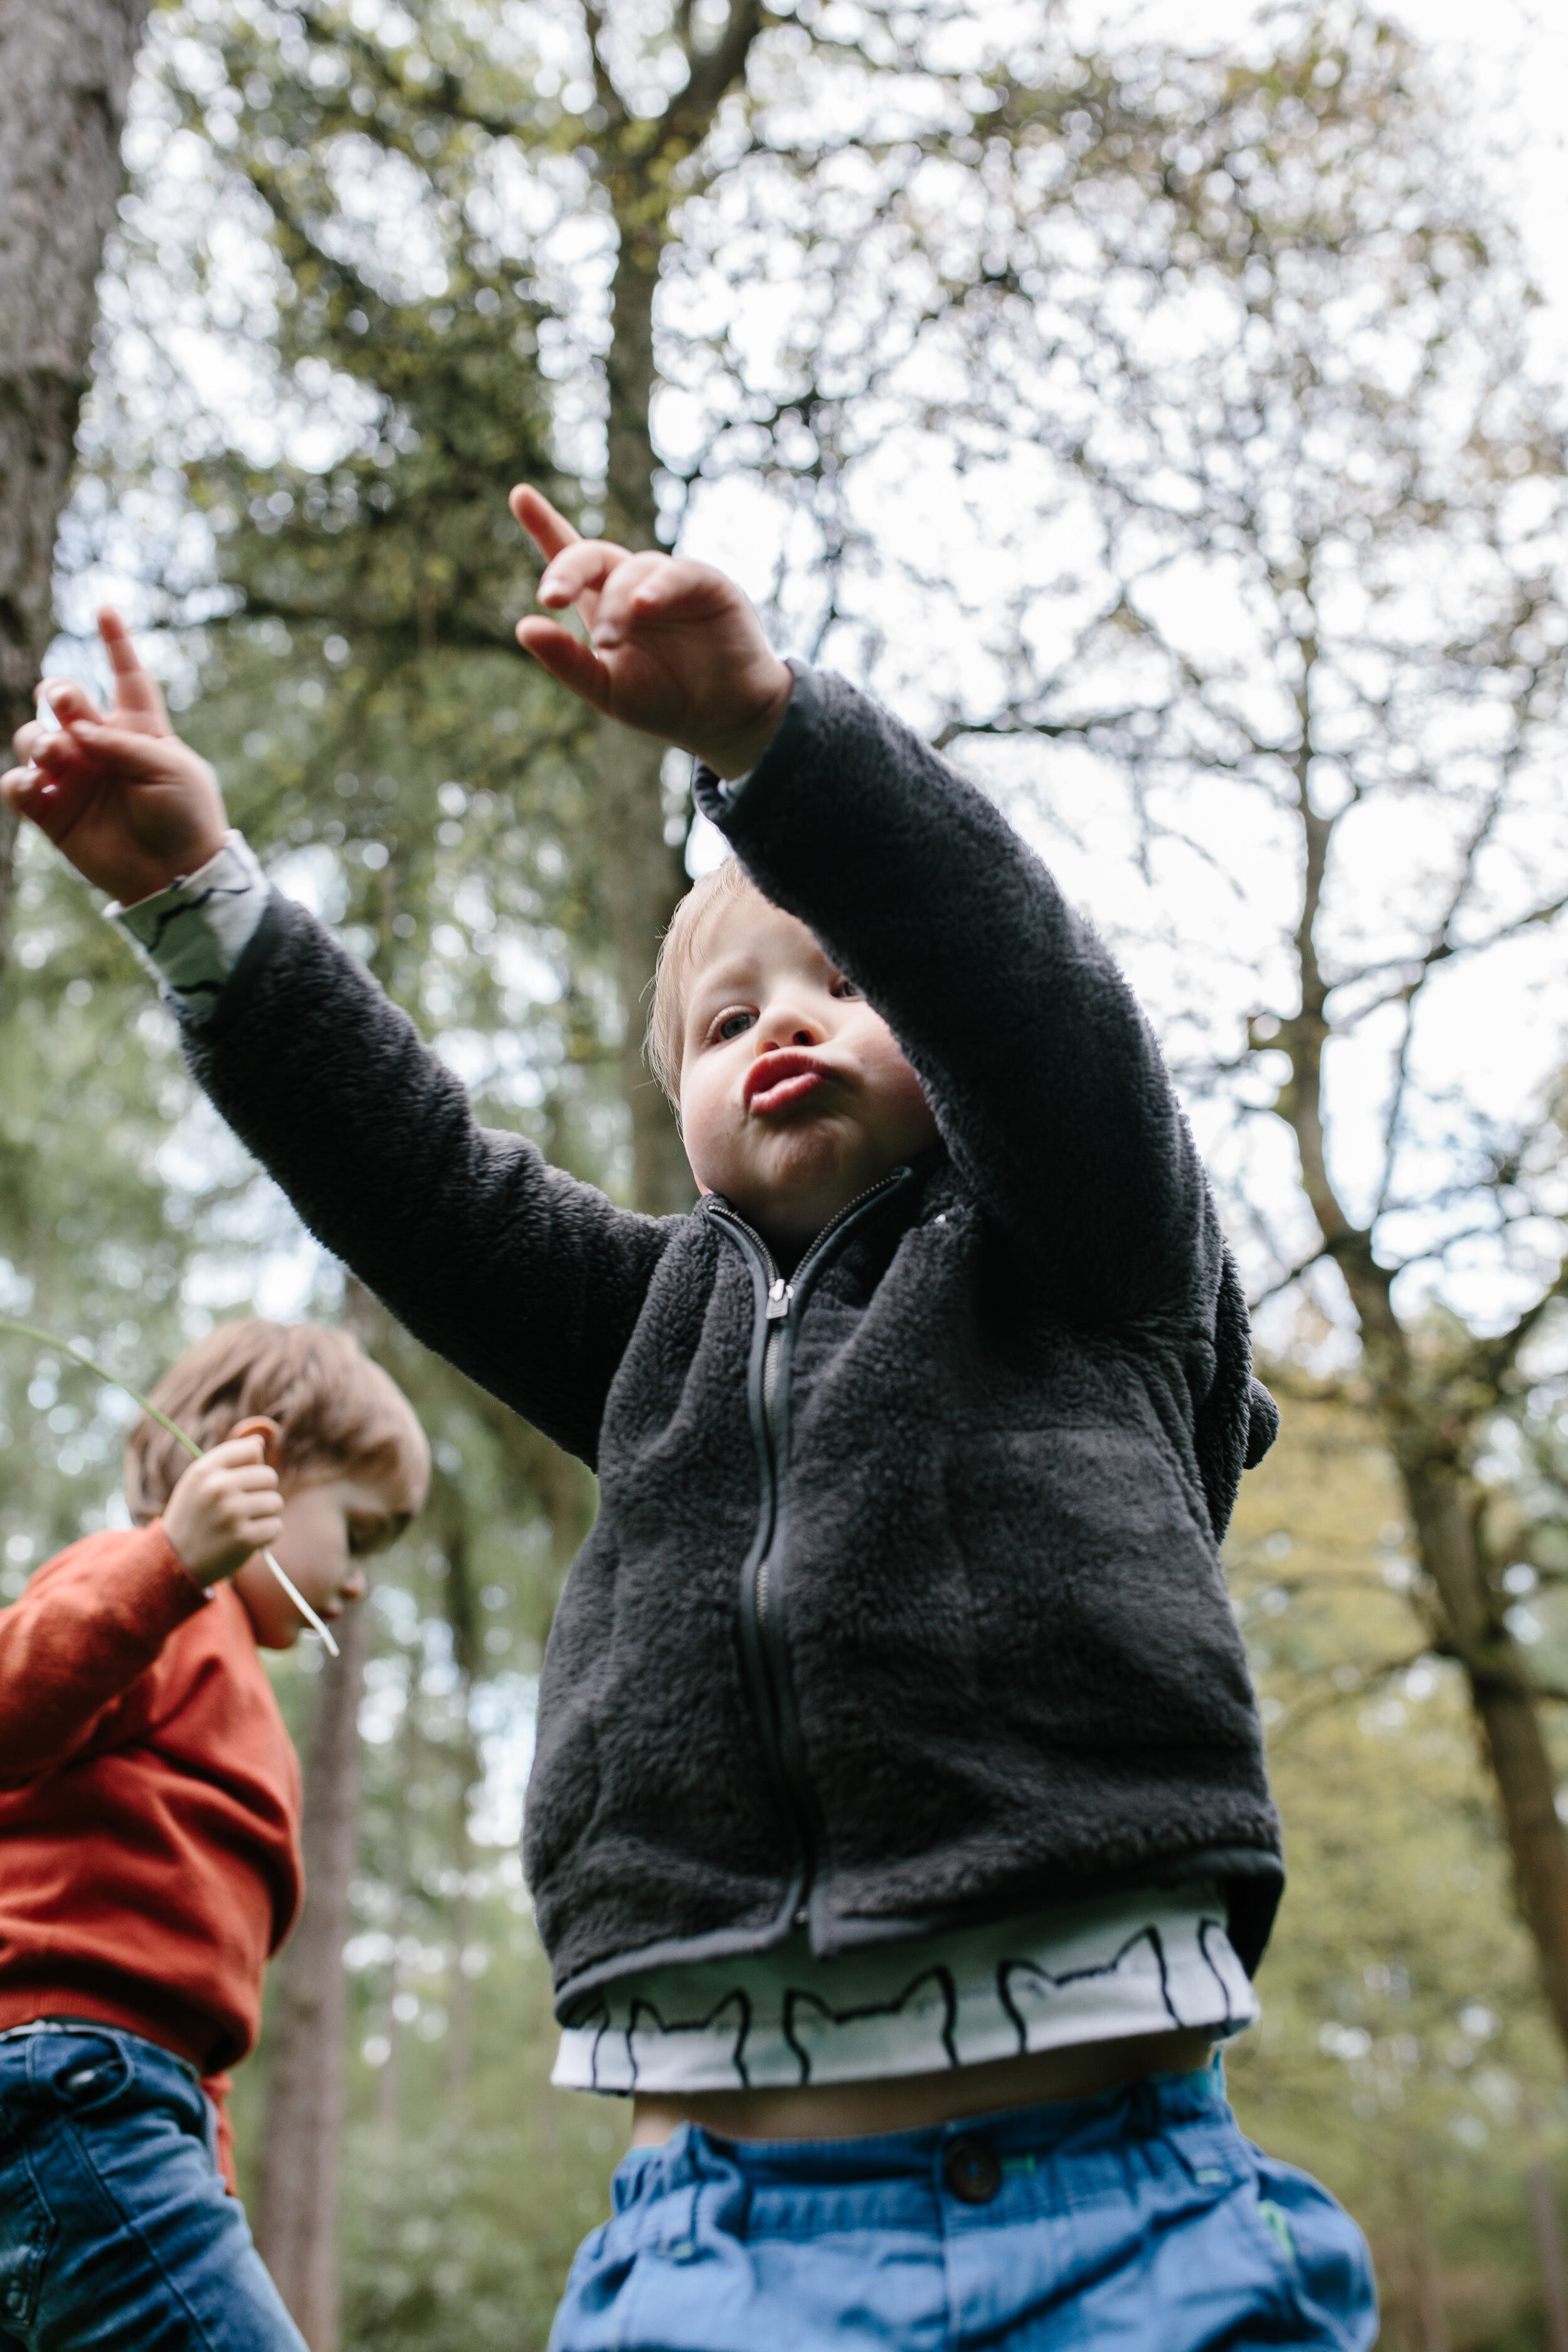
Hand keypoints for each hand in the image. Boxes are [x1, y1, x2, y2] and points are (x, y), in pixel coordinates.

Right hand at [1, 610, 228, 901]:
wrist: (174, 874)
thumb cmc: (184, 817)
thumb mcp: (169, 771)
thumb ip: (123, 745)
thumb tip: (74, 734)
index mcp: (139, 729)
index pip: (126, 678)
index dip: (116, 644)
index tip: (105, 610)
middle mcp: (100, 746)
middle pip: (63, 699)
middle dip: (58, 693)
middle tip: (65, 706)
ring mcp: (73, 776)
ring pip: (33, 737)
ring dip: (37, 739)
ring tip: (56, 757)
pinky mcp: (52, 810)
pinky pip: (17, 785)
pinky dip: (19, 781)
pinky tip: (36, 787)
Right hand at [161, 1425, 283, 1589]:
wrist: (175, 1562)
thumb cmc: (193, 1516)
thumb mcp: (198, 1482)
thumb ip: (227, 1459)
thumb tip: (260, 1442)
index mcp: (205, 1470)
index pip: (251, 1450)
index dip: (251, 1467)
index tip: (238, 1483)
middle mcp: (218, 1488)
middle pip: (269, 1476)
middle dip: (261, 1492)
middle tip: (241, 1509)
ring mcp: (231, 1513)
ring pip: (275, 1503)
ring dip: (265, 1515)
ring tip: (242, 1524)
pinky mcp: (244, 1539)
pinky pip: (276, 1527)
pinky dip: (266, 1536)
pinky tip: (246, 1540)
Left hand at [510, 487, 794, 778]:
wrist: (722, 719)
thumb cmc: (663, 700)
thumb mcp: (606, 689)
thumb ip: (565, 660)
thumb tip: (522, 627)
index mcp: (603, 602)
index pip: (570, 555)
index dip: (544, 525)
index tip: (520, 494)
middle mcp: (633, 583)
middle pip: (593, 555)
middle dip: (567, 571)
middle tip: (550, 599)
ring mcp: (670, 581)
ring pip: (632, 570)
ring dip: (614, 604)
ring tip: (607, 642)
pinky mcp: (708, 585)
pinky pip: (678, 574)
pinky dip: (658, 587)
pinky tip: (641, 606)